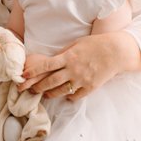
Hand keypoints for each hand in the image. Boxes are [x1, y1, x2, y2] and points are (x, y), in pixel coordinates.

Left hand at [22, 31, 140, 98]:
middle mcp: (73, 69)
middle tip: (30, 89)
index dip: (33, 72)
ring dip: (50, 93)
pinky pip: (75, 95)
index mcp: (68, 57)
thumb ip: (64, 53)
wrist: (116, 52)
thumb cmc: (95, 44)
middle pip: (50, 81)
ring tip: (45, 94)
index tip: (23, 76)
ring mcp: (82, 80)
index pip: (46, 66)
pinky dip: (69, 96)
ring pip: (61, 91)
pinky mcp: (90, 87)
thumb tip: (51, 60)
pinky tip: (65, 95)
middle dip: (37, 87)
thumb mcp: (77, 44)